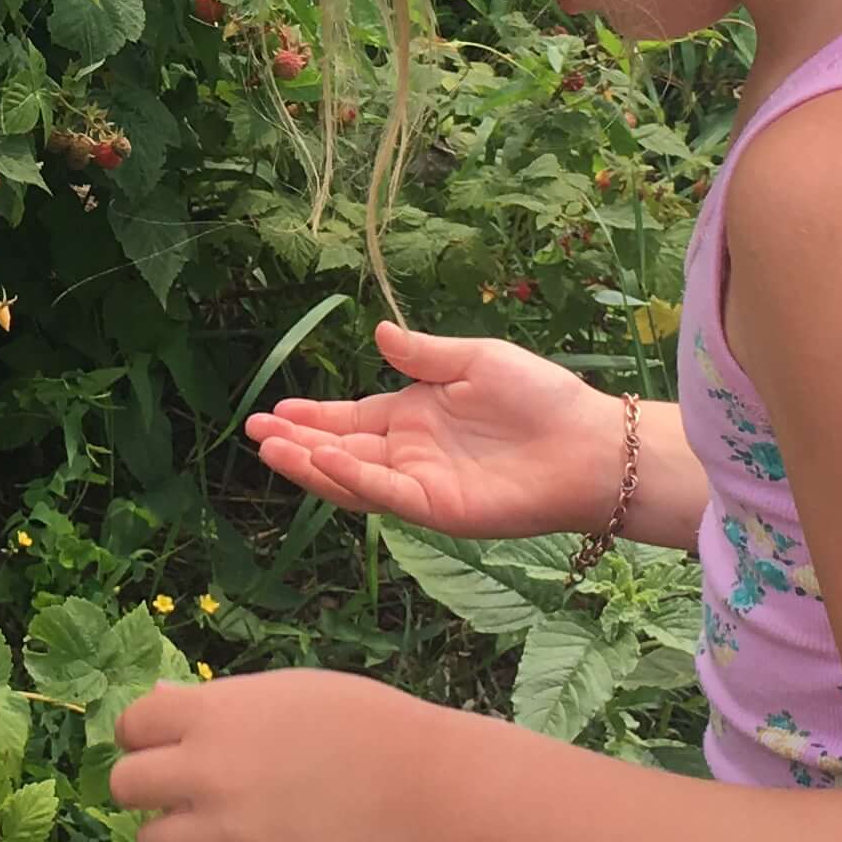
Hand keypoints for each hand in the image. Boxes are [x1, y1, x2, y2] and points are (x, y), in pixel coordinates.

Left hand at [109, 668, 415, 841]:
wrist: (416, 782)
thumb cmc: (356, 722)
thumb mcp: (278, 691)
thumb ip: (214, 703)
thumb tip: (159, 701)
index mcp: (209, 715)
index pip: (130, 726)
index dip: (146, 737)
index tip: (169, 746)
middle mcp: (204, 772)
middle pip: (124, 787)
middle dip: (148, 789)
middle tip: (186, 793)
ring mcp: (226, 831)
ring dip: (175, 840)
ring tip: (216, 833)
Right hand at [244, 322, 625, 540]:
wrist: (589, 444)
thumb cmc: (541, 398)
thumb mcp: (475, 360)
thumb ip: (423, 355)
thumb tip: (376, 332)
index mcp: (415, 416)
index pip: (351, 418)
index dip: (312, 415)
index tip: (273, 408)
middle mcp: (410, 454)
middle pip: (339, 450)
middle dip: (295, 441)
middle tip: (253, 430)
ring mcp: (420, 484)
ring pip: (351, 478)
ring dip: (309, 464)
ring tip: (269, 447)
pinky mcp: (438, 508)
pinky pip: (385, 494)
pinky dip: (351, 479)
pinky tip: (323, 459)